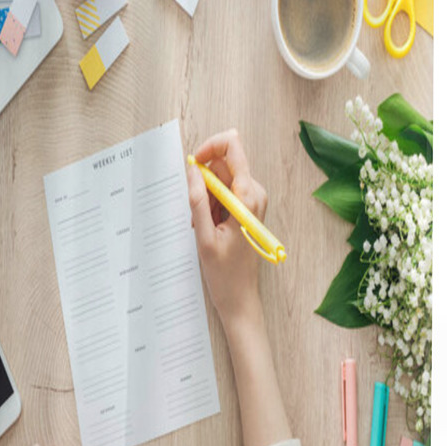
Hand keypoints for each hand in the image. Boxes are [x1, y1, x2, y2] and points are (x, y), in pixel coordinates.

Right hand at [187, 129, 267, 329]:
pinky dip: (210, 206)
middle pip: (224, 164)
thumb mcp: (204, 236)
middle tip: (195, 211)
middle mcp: (254, 193)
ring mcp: (252, 201)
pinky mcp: (247, 209)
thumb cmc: (225, 274)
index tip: (192, 164)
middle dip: (202, 182)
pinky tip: (207, 228)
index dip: (210, 147)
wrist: (241, 299)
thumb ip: (197, 200)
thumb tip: (191, 169)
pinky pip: (224, 193)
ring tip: (202, 226)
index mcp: (247, 196)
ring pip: (221, 180)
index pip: (233, 146)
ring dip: (205, 197)